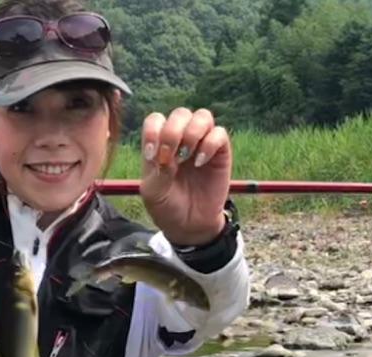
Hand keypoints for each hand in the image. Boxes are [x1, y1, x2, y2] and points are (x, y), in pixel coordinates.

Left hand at [139, 107, 231, 245]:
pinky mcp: (220, 153)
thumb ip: (157, 172)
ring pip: (202, 116)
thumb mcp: (154, 193)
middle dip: (173, 132)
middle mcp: (181, 140)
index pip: (156, 119)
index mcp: (160, 145)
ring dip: (193, 132)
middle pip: (180, 114)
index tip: (151, 156)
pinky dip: (210, 144)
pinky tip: (200, 163)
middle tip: (170, 157)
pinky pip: (220, 133)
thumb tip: (169, 156)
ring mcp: (202, 144)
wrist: (189, 226)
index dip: (153, 131)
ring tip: (187, 155)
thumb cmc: (167, 207)